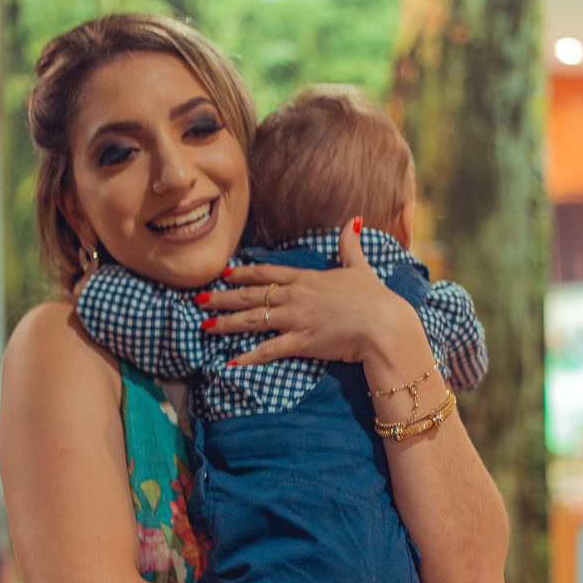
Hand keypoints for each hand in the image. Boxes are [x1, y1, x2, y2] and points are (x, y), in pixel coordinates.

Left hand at [198, 217, 409, 365]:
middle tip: (197, 299)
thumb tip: (352, 220)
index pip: (266, 272)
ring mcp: (295, 319)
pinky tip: (230, 362)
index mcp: (306, 278)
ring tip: (204, 325)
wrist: (384, 325)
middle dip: (222, 297)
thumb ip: (350, 246)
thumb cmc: (375, 298)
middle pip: (251, 295)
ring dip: (225, 323)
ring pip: (252, 320)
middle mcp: (295, 296)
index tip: (223, 274)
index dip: (242, 273)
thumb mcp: (360, 268)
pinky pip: (268, 350)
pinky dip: (248, 357)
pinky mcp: (300, 342)